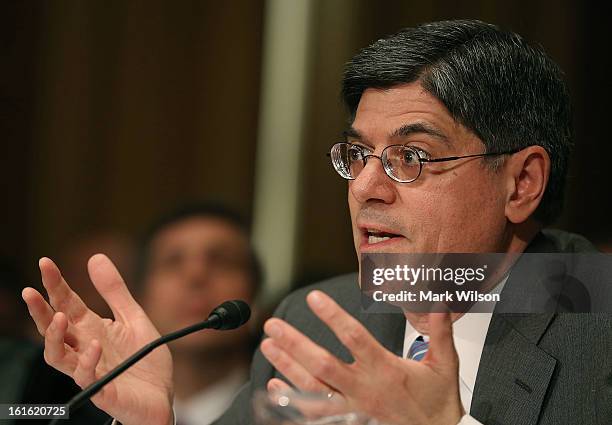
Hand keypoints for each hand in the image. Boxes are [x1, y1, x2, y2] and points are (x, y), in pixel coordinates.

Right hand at [22, 255, 173, 424]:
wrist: (162, 395)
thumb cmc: (144, 359)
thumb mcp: (133, 317)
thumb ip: (115, 291)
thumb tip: (95, 256)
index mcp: (91, 329)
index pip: (67, 304)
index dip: (55, 284)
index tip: (45, 262)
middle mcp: (84, 348)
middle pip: (54, 329)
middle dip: (40, 311)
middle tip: (30, 292)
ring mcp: (91, 370)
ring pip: (58, 357)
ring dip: (54, 338)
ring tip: (59, 317)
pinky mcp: (102, 390)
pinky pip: (87, 378)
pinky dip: (87, 361)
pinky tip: (94, 346)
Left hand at [260, 290, 463, 424]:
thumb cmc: (438, 402)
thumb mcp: (444, 364)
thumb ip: (439, 331)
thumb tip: (438, 302)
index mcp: (386, 368)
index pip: (354, 337)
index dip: (332, 316)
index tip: (314, 298)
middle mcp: (365, 388)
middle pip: (322, 364)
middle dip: (295, 343)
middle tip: (274, 325)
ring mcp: (353, 409)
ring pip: (312, 387)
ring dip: (287, 366)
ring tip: (268, 346)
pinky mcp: (348, 424)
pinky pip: (313, 413)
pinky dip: (292, 398)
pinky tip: (275, 384)